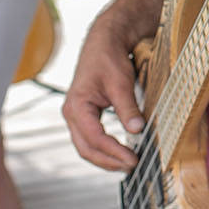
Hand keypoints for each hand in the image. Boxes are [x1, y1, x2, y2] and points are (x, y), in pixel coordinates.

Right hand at [63, 18, 144, 170]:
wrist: (104, 42)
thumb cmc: (108, 58)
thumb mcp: (121, 82)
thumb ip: (128, 108)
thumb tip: (137, 130)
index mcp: (76, 106)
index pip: (94, 138)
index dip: (114, 152)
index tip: (133, 159)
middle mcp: (71, 113)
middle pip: (86, 149)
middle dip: (108, 161)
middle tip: (132, 166)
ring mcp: (76, 115)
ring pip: (86, 146)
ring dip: (105, 158)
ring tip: (126, 163)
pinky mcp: (84, 115)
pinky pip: (90, 139)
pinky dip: (103, 148)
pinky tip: (118, 152)